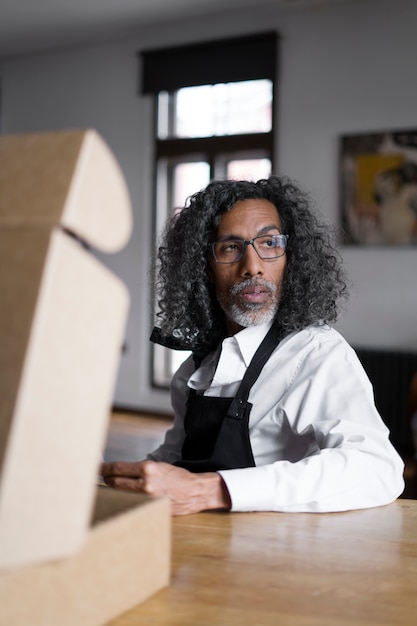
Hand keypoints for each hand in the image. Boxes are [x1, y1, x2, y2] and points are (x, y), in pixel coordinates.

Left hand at [100, 460, 230, 515]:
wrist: (195, 491)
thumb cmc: (177, 477)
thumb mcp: (158, 466)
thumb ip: (139, 470)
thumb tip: (120, 472)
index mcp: (147, 469)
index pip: (117, 468)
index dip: (103, 469)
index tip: (96, 469)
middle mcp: (146, 483)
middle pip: (115, 482)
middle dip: (107, 480)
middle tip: (102, 478)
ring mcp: (147, 498)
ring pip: (121, 494)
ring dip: (115, 491)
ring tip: (112, 488)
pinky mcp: (150, 509)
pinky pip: (132, 504)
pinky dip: (126, 501)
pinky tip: (124, 499)